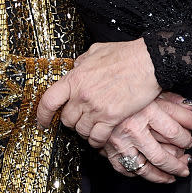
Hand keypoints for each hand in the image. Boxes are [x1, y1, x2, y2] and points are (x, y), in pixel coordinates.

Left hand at [36, 39, 160, 147]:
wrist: (148, 62)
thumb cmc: (126, 54)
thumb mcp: (96, 51)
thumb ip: (81, 62)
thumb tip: (76, 67)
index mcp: (75, 78)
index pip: (49, 101)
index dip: (42, 114)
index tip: (43, 121)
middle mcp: (82, 95)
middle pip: (66, 119)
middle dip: (71, 121)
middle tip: (80, 118)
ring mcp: (96, 108)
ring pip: (81, 130)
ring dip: (85, 130)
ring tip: (92, 126)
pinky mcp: (112, 117)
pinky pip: (97, 137)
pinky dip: (97, 141)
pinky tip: (100, 138)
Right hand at [100, 93, 191, 182]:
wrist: (95, 89)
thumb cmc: (125, 87)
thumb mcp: (152, 90)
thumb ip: (174, 102)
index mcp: (146, 111)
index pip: (174, 133)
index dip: (186, 140)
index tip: (189, 141)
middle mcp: (133, 128)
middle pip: (161, 156)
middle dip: (177, 165)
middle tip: (186, 164)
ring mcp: (119, 141)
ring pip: (144, 168)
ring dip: (161, 175)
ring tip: (172, 176)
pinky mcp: (107, 148)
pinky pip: (124, 168)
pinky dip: (136, 173)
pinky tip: (146, 172)